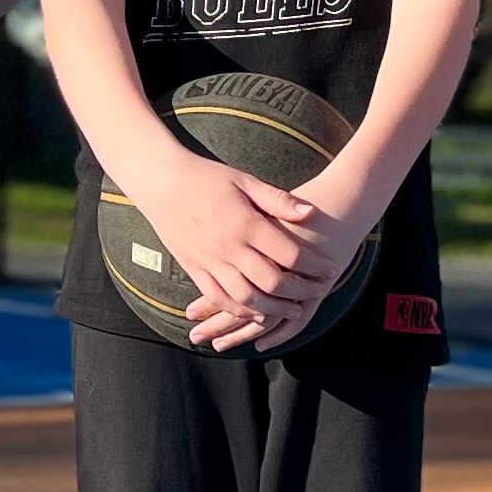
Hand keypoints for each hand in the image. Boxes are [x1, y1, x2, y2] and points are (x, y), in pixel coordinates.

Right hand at [181, 157, 378, 350]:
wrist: (161, 183)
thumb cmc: (207, 178)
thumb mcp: (245, 181)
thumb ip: (278, 200)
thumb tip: (310, 212)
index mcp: (246, 224)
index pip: (289, 254)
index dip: (314, 266)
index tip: (330, 269)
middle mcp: (228, 248)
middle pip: (272, 283)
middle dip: (301, 292)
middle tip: (319, 292)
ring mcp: (210, 262)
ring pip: (247, 298)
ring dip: (274, 309)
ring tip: (294, 310)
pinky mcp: (195, 270)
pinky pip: (219, 299)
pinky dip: (240, 311)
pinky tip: (257, 313)